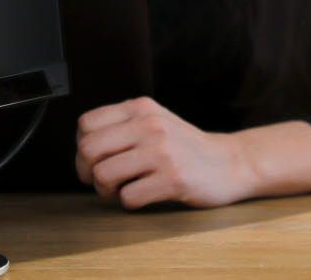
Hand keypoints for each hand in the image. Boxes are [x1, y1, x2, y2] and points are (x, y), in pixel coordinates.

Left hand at [75, 97, 253, 209]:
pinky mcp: (173, 179)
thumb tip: (81, 148)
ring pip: (104, 175)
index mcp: (141, 108)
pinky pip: (128, 198)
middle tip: (104, 180)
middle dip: (88, 172)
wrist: (229, 162)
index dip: (82, 147)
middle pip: (89, 150)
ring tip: (123, 189)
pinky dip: (130, 202)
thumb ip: (121, 126)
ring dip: (107, 191)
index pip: (86, 124)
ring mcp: (162, 152)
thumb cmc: (184, 147)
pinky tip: (144, 194)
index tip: (97, 159)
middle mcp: (150, 125)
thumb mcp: (154, 121)